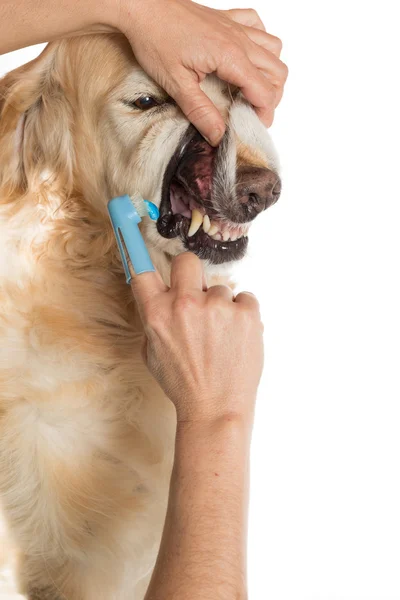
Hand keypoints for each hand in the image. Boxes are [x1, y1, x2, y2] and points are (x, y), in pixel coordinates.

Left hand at [115, 0, 287, 144]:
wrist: (143, 6)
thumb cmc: (155, 39)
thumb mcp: (176, 84)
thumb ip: (200, 112)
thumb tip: (218, 136)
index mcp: (230, 57)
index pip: (265, 92)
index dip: (264, 114)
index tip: (251, 127)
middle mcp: (240, 40)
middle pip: (278, 72)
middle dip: (271, 97)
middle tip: (252, 113)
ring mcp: (236, 26)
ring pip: (274, 49)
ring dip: (270, 72)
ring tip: (252, 90)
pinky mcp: (227, 18)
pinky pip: (258, 27)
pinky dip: (261, 43)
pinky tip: (246, 57)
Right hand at [130, 253, 263, 422]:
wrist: (216, 408)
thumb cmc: (183, 384)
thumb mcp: (152, 354)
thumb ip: (154, 321)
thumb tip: (162, 296)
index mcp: (157, 314)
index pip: (141, 271)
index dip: (138, 252)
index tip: (136, 235)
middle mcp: (185, 304)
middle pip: (187, 261)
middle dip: (191, 274)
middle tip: (197, 295)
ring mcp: (218, 307)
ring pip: (221, 288)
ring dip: (221, 307)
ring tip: (221, 337)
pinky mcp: (247, 313)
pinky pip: (245, 299)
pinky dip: (243, 315)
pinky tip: (237, 338)